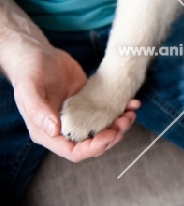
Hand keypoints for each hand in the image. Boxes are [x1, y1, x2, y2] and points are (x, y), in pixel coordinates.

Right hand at [11, 46, 138, 161]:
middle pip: (94, 143)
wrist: (38, 54)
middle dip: (113, 136)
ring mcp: (80, 117)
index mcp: (49, 133)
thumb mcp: (28, 90)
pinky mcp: (90, 104)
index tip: (109, 134)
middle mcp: (66, 129)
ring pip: (104, 130)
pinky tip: (131, 103)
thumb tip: (54, 130)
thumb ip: (39, 111)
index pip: (74, 151)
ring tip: (130, 113)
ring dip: (120, 125)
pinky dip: (122, 110)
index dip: (93, 147)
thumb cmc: (28, 72)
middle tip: (125, 121)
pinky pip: (109, 112)